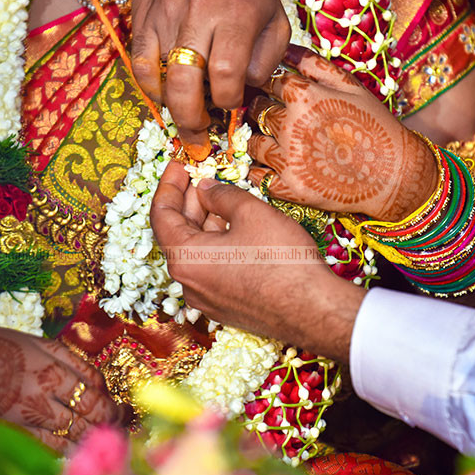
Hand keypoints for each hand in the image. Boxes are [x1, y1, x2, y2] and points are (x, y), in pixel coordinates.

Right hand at [0, 321, 122, 452]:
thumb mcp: (37, 343)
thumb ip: (71, 363)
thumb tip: (100, 386)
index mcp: (46, 367)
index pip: (93, 393)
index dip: (112, 405)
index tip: (122, 408)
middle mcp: (34, 395)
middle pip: (85, 417)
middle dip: (109, 423)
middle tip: (120, 425)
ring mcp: (16, 419)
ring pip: (66, 439)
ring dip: (88, 440)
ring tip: (102, 438)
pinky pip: (38, 451)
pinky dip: (59, 451)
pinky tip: (70, 447)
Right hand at [131, 0, 290, 152]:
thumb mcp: (275, 17)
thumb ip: (265, 60)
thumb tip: (242, 93)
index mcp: (234, 13)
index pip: (226, 75)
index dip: (228, 101)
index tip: (231, 106)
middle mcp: (196, 11)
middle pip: (184, 81)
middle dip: (191, 118)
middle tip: (198, 137)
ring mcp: (164, 10)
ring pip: (156, 73)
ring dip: (169, 103)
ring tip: (182, 114)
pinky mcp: (142, 9)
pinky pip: (137, 59)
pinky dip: (148, 84)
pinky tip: (162, 92)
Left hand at [150, 161, 363, 361]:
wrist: (314, 310)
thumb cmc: (281, 260)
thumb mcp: (251, 213)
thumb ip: (221, 195)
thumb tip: (205, 189)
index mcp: (185, 259)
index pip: (160, 215)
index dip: (169, 184)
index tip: (179, 164)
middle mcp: (188, 283)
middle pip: (178, 234)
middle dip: (190, 202)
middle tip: (203, 176)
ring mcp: (207, 299)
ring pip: (197, 252)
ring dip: (206, 223)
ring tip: (223, 198)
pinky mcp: (227, 307)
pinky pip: (212, 269)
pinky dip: (217, 244)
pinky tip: (237, 229)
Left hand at [247, 46, 437, 221]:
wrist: (395, 174)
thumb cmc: (375, 125)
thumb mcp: (350, 85)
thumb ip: (313, 64)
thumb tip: (284, 49)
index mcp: (304, 96)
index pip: (268, 80)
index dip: (270, 85)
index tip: (276, 92)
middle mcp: (291, 125)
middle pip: (257, 110)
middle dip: (262, 110)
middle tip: (278, 118)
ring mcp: (288, 158)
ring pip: (252, 142)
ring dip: (259, 140)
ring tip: (278, 142)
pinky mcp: (289, 187)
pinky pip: (256, 176)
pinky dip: (258, 171)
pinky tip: (271, 167)